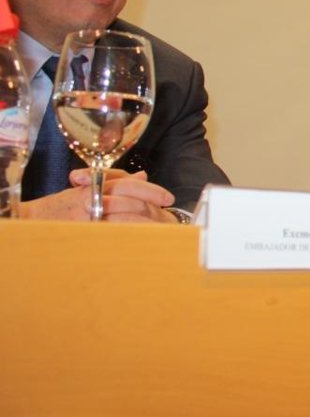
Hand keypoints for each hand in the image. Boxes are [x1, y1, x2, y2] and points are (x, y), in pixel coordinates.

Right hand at [21, 169, 176, 222]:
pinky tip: (142, 240)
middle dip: (152, 206)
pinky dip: (129, 236)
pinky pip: (113, 235)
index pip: (127, 184)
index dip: (150, 190)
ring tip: (160, 228)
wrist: (32, 220)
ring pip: (125, 218)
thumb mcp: (89, 188)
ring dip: (144, 223)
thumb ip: (115, 180)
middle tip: (168, 214)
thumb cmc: (61, 206)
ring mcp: (88, 216)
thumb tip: (142, 176)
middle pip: (130, 200)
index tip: (168, 198)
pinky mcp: (87, 233)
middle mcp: (91, 198)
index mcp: (94, 185)